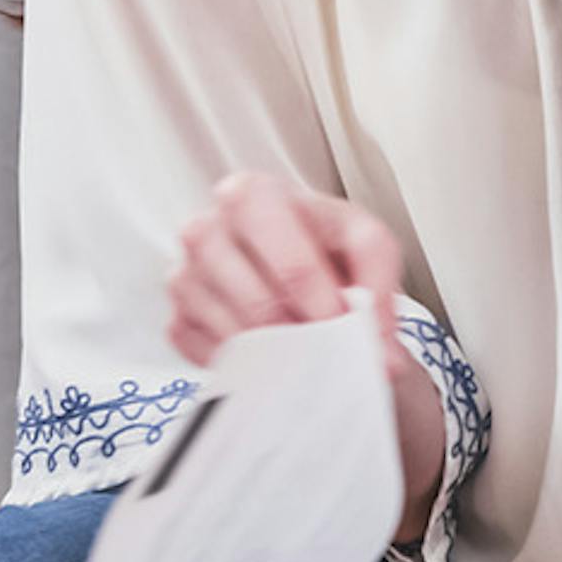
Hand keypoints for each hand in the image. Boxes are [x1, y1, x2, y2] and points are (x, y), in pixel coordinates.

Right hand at [168, 172, 442, 543]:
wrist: (304, 271)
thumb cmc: (326, 246)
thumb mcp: (365, 245)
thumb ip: (380, 288)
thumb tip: (384, 357)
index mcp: (252, 194)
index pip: (290, 260)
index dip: (325, 304)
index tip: (350, 332)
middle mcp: (206, 229)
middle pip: (258, 302)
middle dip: (303, 334)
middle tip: (329, 352)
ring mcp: (185, 278)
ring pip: (236, 336)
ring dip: (280, 355)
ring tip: (309, 355)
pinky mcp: (178, 321)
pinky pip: (216, 359)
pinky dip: (250, 367)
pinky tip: (271, 356)